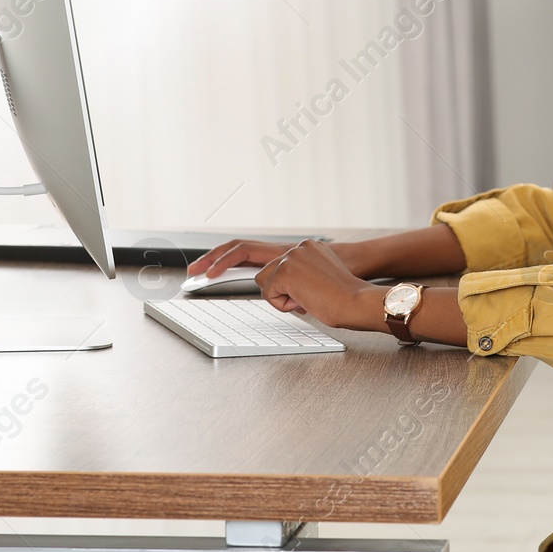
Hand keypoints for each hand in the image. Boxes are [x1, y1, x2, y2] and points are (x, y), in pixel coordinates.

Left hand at [187, 239, 381, 328]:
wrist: (359, 301)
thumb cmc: (344, 300)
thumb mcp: (315, 285)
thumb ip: (293, 281)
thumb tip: (277, 291)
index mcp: (301, 249)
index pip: (256, 248)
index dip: (229, 254)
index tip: (208, 265)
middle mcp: (293, 248)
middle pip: (244, 251)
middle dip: (214, 260)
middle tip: (193, 272)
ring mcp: (289, 256)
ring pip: (265, 283)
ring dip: (280, 298)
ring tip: (308, 300)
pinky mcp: (286, 269)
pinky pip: (272, 294)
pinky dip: (286, 303)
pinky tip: (307, 301)